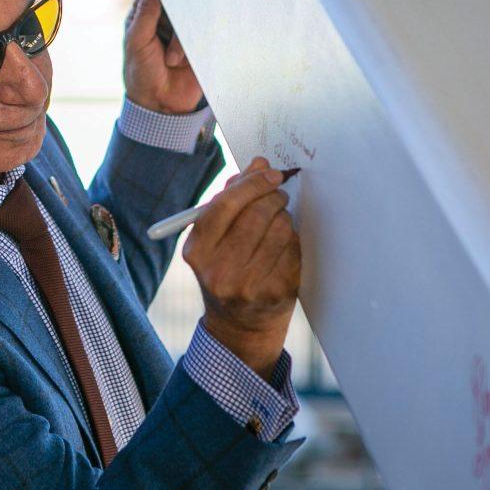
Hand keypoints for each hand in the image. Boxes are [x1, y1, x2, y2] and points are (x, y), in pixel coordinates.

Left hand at [123, 0, 203, 113]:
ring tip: (172, 62)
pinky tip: (185, 61)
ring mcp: (183, 31)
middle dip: (175, 18)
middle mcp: (165, 19)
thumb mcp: (138, 41)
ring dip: (181, 41)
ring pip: (191, 17)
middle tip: (171, 34)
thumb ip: (146, 11)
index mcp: (145, 15)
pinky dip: (194, 46)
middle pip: (178, 0)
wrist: (162, 106)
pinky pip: (205, 32)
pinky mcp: (200, 43)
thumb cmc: (142, 74)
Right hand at [181, 157, 300, 377]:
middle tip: (279, 193)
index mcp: (196, 252)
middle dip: (273, 197)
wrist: (240, 326)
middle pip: (255, 215)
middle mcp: (217, 271)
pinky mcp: (274, 294)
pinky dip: (293, 240)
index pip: (224, 205)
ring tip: (280, 220)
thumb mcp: (216, 238)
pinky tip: (284, 245)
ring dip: (285, 217)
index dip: (251, 184)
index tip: (270, 174)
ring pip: (280, 230)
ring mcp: (247, 286)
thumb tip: (259, 163)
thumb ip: (233, 197)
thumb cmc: (227, 270)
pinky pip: (293, 250)